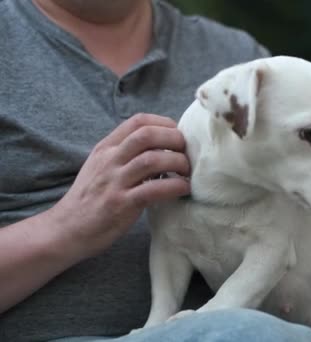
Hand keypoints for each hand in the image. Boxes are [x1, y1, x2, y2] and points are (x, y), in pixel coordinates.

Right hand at [48, 113, 190, 258]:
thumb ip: (125, 153)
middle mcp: (109, 160)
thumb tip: (161, 146)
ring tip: (187, 171)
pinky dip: (175, 186)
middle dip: (174, 139)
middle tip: (187, 152)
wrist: (66, 230)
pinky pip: (153, 189)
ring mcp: (114, 182)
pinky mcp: (121, 204)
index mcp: (106, 148)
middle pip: (147, 135)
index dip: (164, 123)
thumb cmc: (90, 198)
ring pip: (152, 159)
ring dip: (178, 162)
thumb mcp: (101, 166)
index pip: (138, 121)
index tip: (178, 135)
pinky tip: (184, 189)